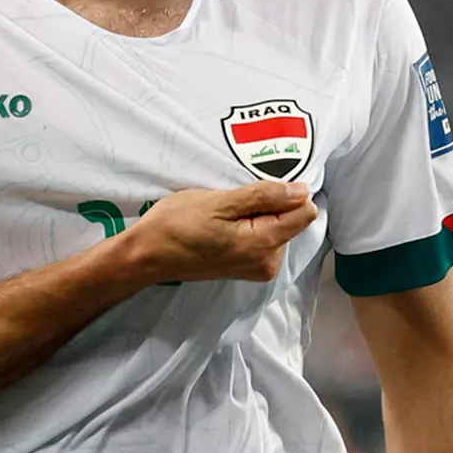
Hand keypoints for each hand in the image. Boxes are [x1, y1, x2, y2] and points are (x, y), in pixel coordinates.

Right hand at [121, 180, 317, 283]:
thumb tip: (303, 192)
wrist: (148, 255)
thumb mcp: (220, 202)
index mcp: (264, 246)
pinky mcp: (246, 267)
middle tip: (232, 199)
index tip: (259, 185)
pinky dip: (249, 224)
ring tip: (225, 209)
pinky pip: (262, 237)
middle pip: (290, 220)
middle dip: (269, 204)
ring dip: (256, 213)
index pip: (304, 213)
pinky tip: (224, 221)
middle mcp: (268, 262)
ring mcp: (257, 267)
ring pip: (276, 227)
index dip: (288, 193)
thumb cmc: (178, 224)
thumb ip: (264, 197)